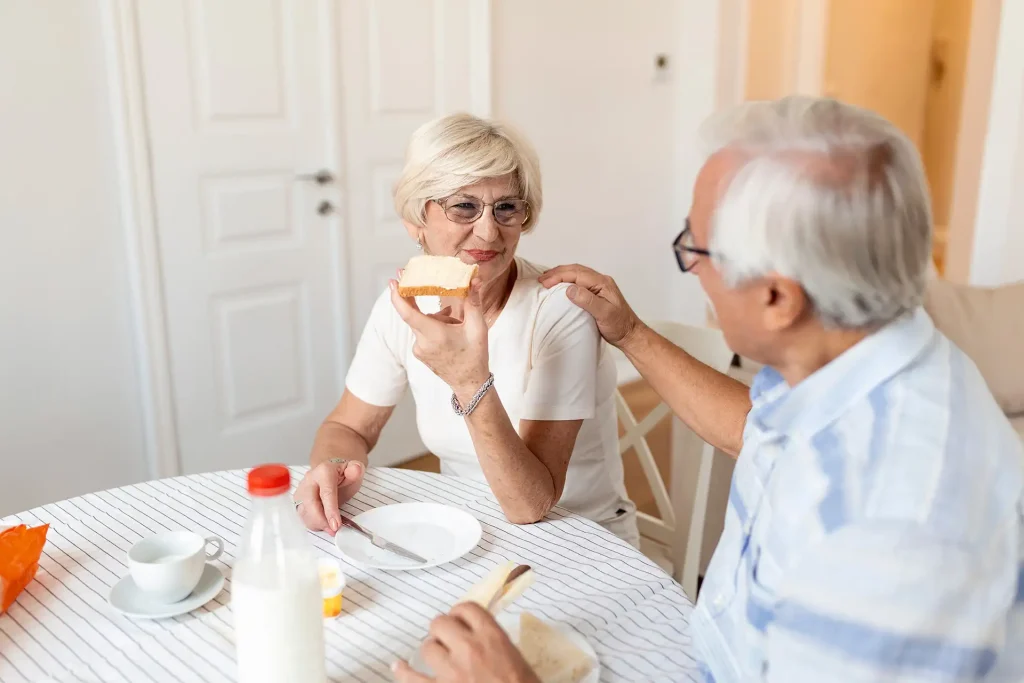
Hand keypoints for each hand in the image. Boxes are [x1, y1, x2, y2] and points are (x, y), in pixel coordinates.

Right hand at [294, 459, 364, 534]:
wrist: (332, 471)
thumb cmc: (343, 473)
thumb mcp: (354, 469)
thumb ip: (355, 470)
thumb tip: (355, 470)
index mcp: (323, 471)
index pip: (326, 493)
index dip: (330, 511)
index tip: (336, 525)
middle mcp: (309, 480)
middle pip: (310, 504)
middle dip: (322, 521)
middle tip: (334, 530)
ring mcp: (301, 490)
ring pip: (304, 512)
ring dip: (317, 524)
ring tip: (331, 528)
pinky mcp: (298, 501)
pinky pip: (302, 516)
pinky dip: (313, 523)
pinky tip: (323, 524)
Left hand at [389, 279, 490, 401]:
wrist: (470, 383)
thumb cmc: (475, 356)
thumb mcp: (478, 328)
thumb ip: (473, 302)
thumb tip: (474, 280)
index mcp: (435, 335)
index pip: (408, 314)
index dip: (398, 296)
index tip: (392, 282)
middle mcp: (422, 343)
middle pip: (414, 314)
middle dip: (415, 298)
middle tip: (409, 277)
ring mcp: (419, 349)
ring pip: (421, 323)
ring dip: (435, 318)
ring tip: (455, 324)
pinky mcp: (419, 353)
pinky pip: (422, 333)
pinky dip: (433, 327)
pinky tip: (449, 330)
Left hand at [392, 603, 540, 682]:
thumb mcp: (515, 657)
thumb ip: (494, 642)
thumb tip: (479, 636)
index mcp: (491, 636)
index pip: (467, 608)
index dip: (460, 613)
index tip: (460, 620)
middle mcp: (468, 648)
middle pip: (441, 623)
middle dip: (443, 630)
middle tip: (448, 639)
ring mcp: (451, 671)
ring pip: (427, 647)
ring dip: (432, 651)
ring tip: (436, 656)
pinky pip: (412, 679)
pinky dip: (403, 672)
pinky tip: (398, 667)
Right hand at [539, 264, 641, 345]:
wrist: (630, 334)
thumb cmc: (618, 326)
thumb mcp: (604, 314)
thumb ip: (587, 300)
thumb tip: (569, 289)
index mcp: (602, 283)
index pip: (576, 274)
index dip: (559, 276)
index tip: (545, 283)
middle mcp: (601, 281)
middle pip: (576, 270)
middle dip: (557, 273)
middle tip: (541, 280)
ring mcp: (599, 286)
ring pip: (577, 274)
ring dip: (561, 275)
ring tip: (546, 280)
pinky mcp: (596, 293)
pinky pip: (579, 281)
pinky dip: (567, 280)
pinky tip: (560, 286)